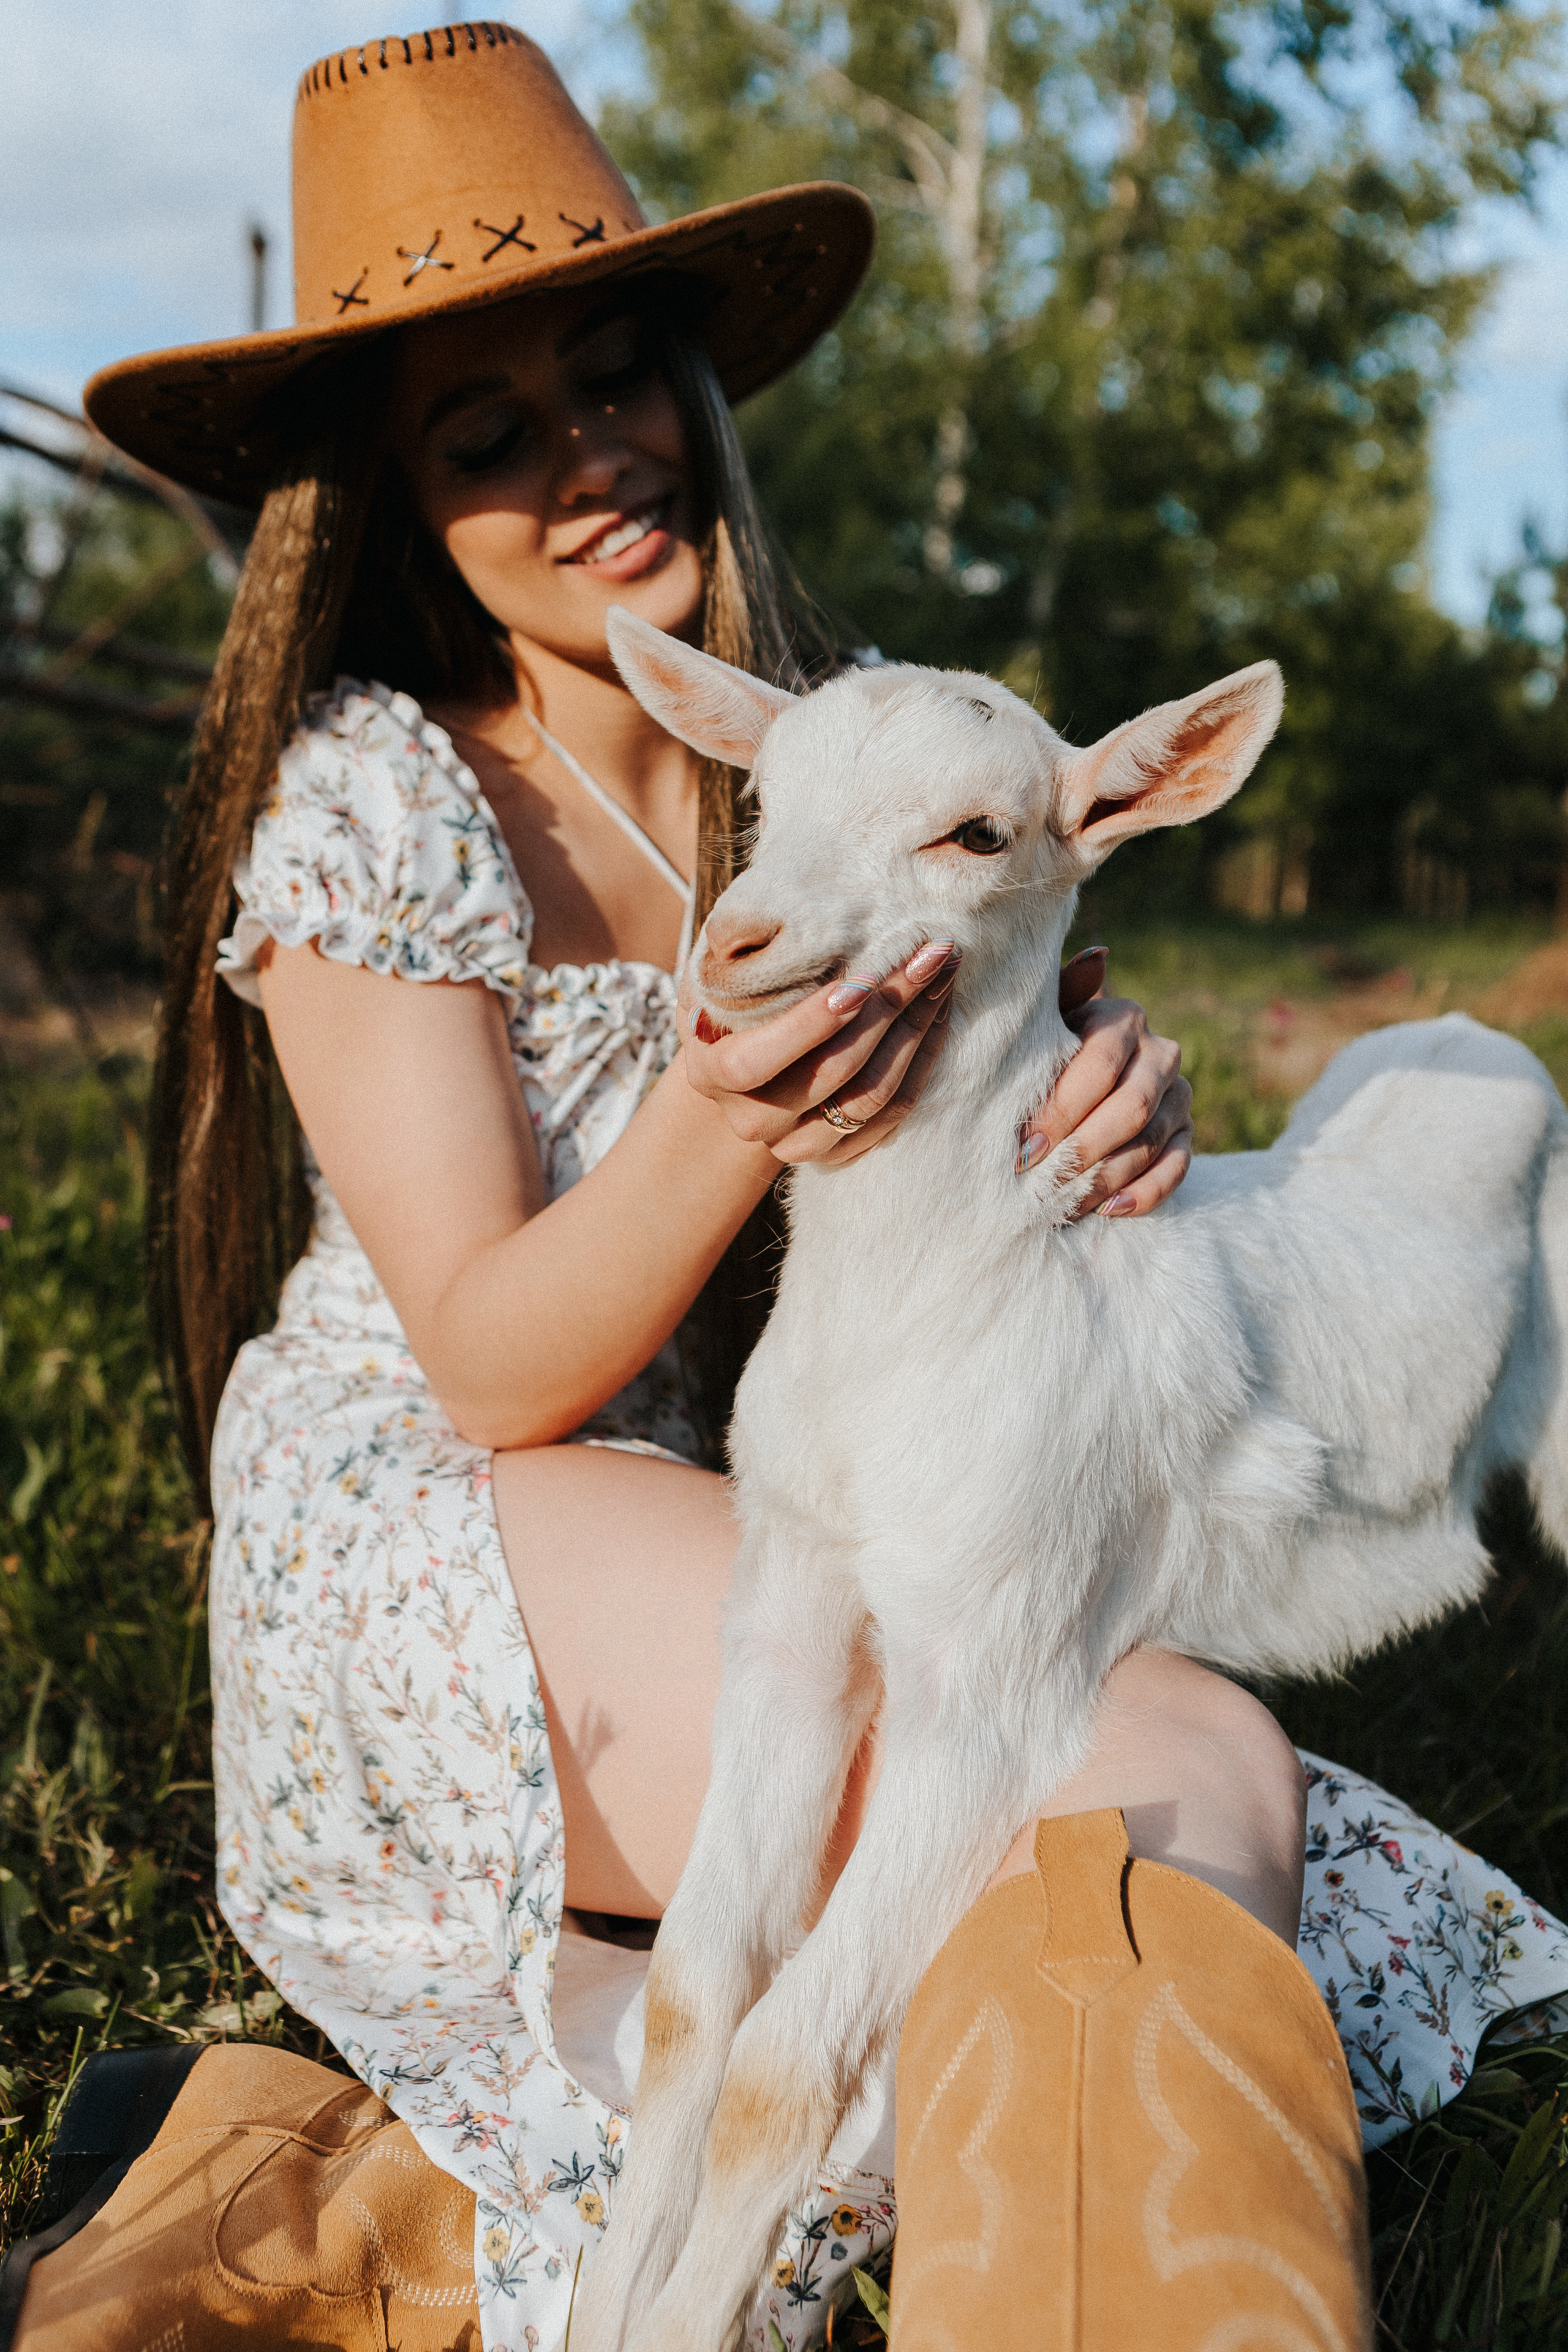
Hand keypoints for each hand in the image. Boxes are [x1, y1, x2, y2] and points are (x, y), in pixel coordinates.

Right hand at [680, 940, 960, 1164]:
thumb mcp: (719, 974)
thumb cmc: (734, 999)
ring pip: (872, 1095)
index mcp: (713, 1074)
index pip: (757, 1060)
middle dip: (887, 1008)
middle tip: (927, 953)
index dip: (809, 1025)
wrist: (742, 1057)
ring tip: (942, 972)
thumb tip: (755, 930)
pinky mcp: (840, 1151)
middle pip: (833, 1074)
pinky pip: (895, 1112)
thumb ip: (735, 959)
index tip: (862, 979)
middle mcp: (755, 1119)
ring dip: (916, 1029)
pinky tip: (939, 1008)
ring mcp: (798, 1142)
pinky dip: (923, 1057)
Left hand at [1018, 947, 1192, 1217]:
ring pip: (1150, 1142)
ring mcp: (1178, 1095)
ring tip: (1059, 1205)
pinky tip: (1108, 1210)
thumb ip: (1061, 994)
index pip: (1101, 1064)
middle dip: (1081, 1149)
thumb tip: (1099, 957)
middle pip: (1131, 1107)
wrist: (1077, 1079)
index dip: (1062, 1109)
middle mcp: (1159, 1053)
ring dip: (1103, 1178)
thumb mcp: (1044, 1021)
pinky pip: (1177, 1168)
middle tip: (1037, 1184)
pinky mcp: (1186, 1133)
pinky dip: (1144, 1192)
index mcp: (1123, 1018)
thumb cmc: (1045, 1049)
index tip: (1023, 1149)